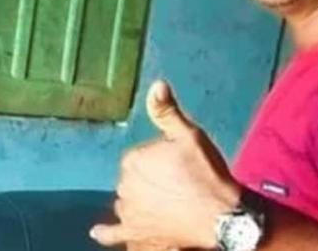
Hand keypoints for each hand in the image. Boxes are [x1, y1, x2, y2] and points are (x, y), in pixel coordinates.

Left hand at [90, 80, 241, 249]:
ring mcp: (128, 211)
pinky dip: (106, 232)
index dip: (159, 158)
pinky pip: (113, 233)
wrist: (218, 214)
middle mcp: (124, 185)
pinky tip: (98, 231)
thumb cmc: (206, 173)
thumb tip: (156, 84)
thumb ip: (167, 112)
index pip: (139, 155)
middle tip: (178, 182)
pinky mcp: (135, 233)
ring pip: (127, 200)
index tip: (179, 164)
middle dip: (149, 178)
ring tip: (161, 202)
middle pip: (132, 178)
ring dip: (137, 200)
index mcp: (133, 159)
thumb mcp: (190, 136)